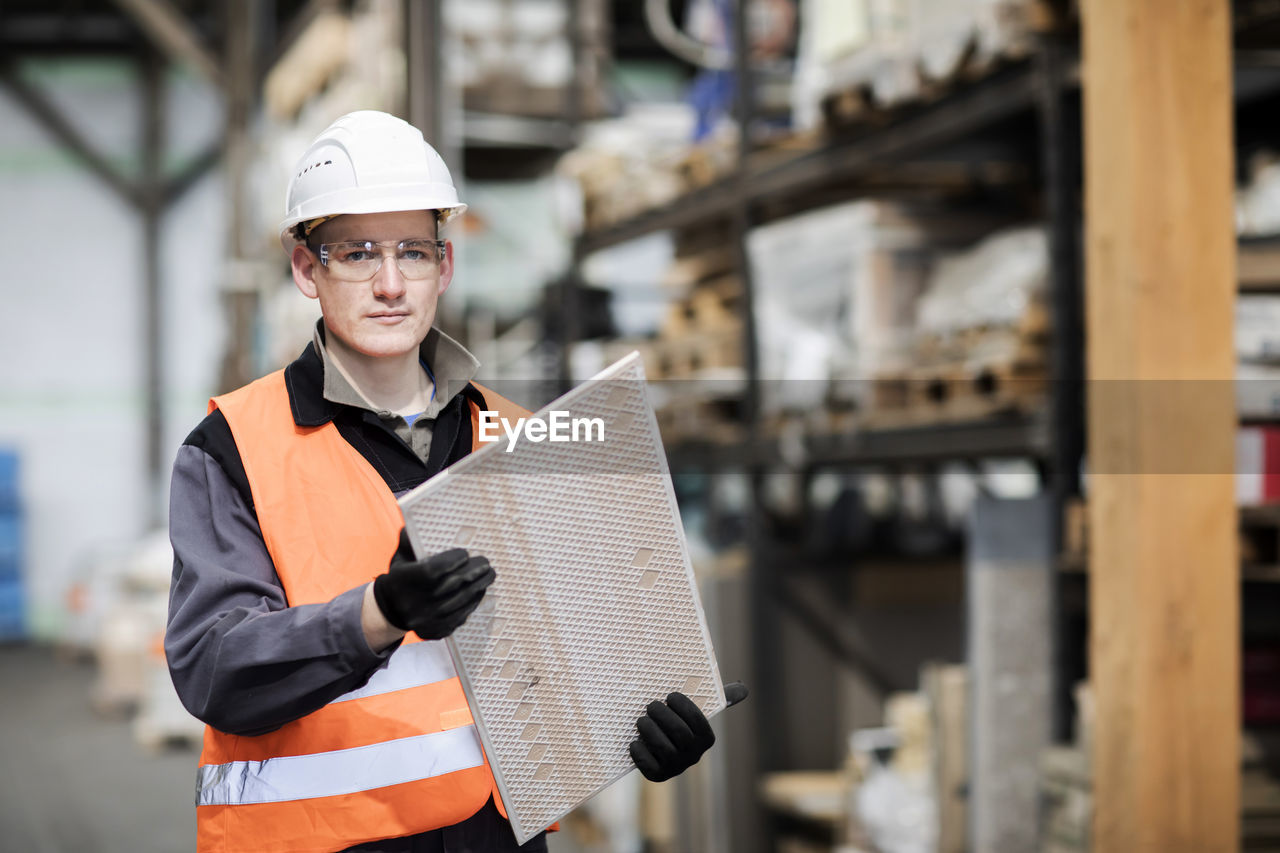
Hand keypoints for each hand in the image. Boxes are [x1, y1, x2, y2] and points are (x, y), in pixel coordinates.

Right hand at [372, 529, 494, 640]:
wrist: (390, 611)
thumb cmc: (400, 577)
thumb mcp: (400, 557)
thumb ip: (411, 539)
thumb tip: (422, 521)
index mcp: (404, 582)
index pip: (434, 571)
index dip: (452, 561)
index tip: (465, 553)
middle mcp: (415, 604)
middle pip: (452, 586)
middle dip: (473, 571)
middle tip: (486, 562)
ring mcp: (426, 620)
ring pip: (461, 602)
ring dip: (479, 586)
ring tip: (489, 574)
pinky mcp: (436, 631)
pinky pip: (461, 616)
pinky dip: (473, 602)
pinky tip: (479, 591)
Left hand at [629, 681, 748, 781]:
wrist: (657, 748)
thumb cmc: (678, 721)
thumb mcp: (695, 710)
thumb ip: (718, 699)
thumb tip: (745, 688)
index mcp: (706, 739)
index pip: (698, 720)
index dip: (684, 706)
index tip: (670, 695)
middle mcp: (694, 756)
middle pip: (680, 734)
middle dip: (663, 715)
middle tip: (651, 705)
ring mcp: (676, 768)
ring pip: (664, 748)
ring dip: (650, 730)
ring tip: (641, 720)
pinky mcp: (657, 776)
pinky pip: (648, 766)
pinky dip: (640, 752)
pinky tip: (635, 741)